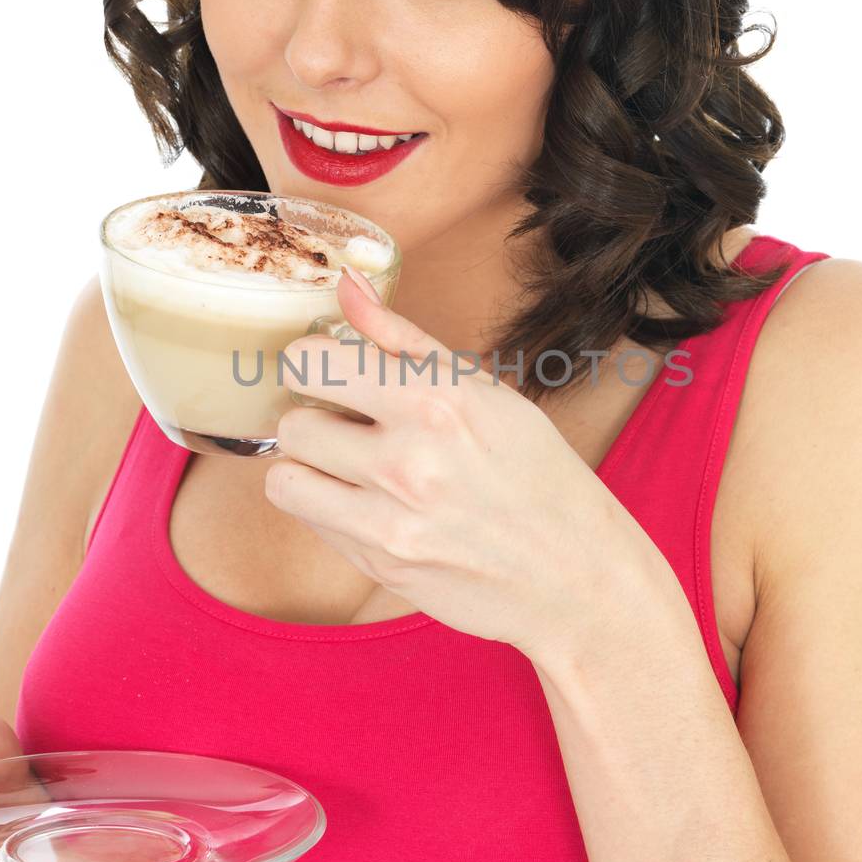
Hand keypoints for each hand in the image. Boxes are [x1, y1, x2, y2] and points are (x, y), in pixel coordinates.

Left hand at [267, 267, 671, 662]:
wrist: (577, 577)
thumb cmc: (538, 476)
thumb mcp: (486, 392)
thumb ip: (405, 340)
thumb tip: (347, 285)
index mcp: (436, 403)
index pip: (310, 363)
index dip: (317, 364)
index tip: (337, 373)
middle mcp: (407, 463)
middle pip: (291, 424)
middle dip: (315, 419)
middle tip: (351, 426)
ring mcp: (390, 523)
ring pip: (285, 481)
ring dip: (309, 470)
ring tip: (349, 468)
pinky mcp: (380, 568)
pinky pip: (312, 524)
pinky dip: (329, 510)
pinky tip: (372, 504)